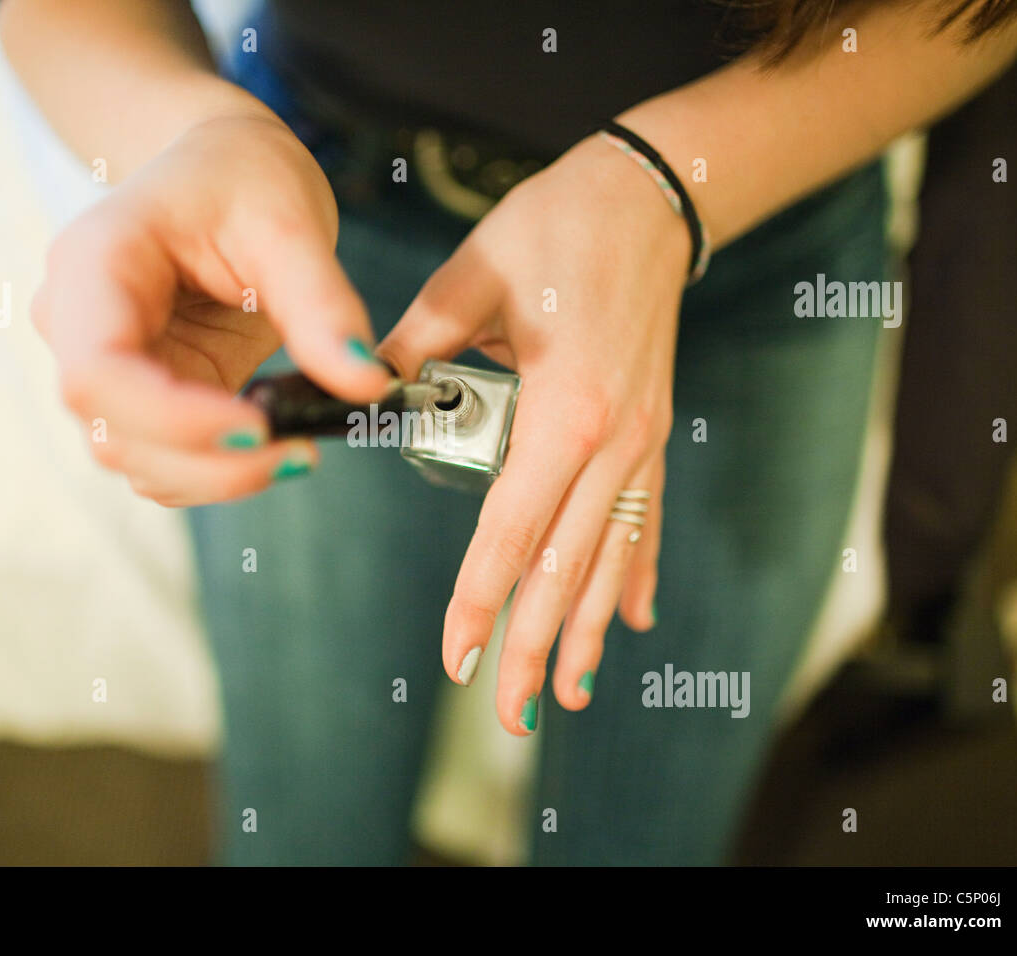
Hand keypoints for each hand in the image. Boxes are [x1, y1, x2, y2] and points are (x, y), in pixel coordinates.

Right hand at [33, 110, 391, 504]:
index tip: (259, 427)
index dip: (172, 419)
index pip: (99, 372)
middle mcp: (77, 325)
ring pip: (138, 461)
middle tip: (301, 452)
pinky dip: (219, 469)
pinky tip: (274, 438)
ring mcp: (107, 368)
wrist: (222, 167)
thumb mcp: (290, 223)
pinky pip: (167, 459)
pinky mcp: (144, 397)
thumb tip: (364, 384)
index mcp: (94, 264)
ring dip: (217, 475)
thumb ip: (322, 305)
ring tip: (297, 446)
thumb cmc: (241, 175)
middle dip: (208, 464)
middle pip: (113, 434)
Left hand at [377, 132, 689, 733]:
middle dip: (534, 646)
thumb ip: (417, 345)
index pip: (511, 533)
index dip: (482, 602)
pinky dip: (634, 575)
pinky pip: (644, 522)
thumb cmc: (559, 227)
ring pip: (608, 560)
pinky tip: (631, 622)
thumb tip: (365, 392)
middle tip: (512, 714)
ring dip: (585, 630)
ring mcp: (640, 443)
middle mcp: (611, 443)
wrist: (651, 195)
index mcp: (564, 412)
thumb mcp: (472, 278)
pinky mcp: (651, 433)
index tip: (460, 659)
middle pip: (564, 568)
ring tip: (568, 693)